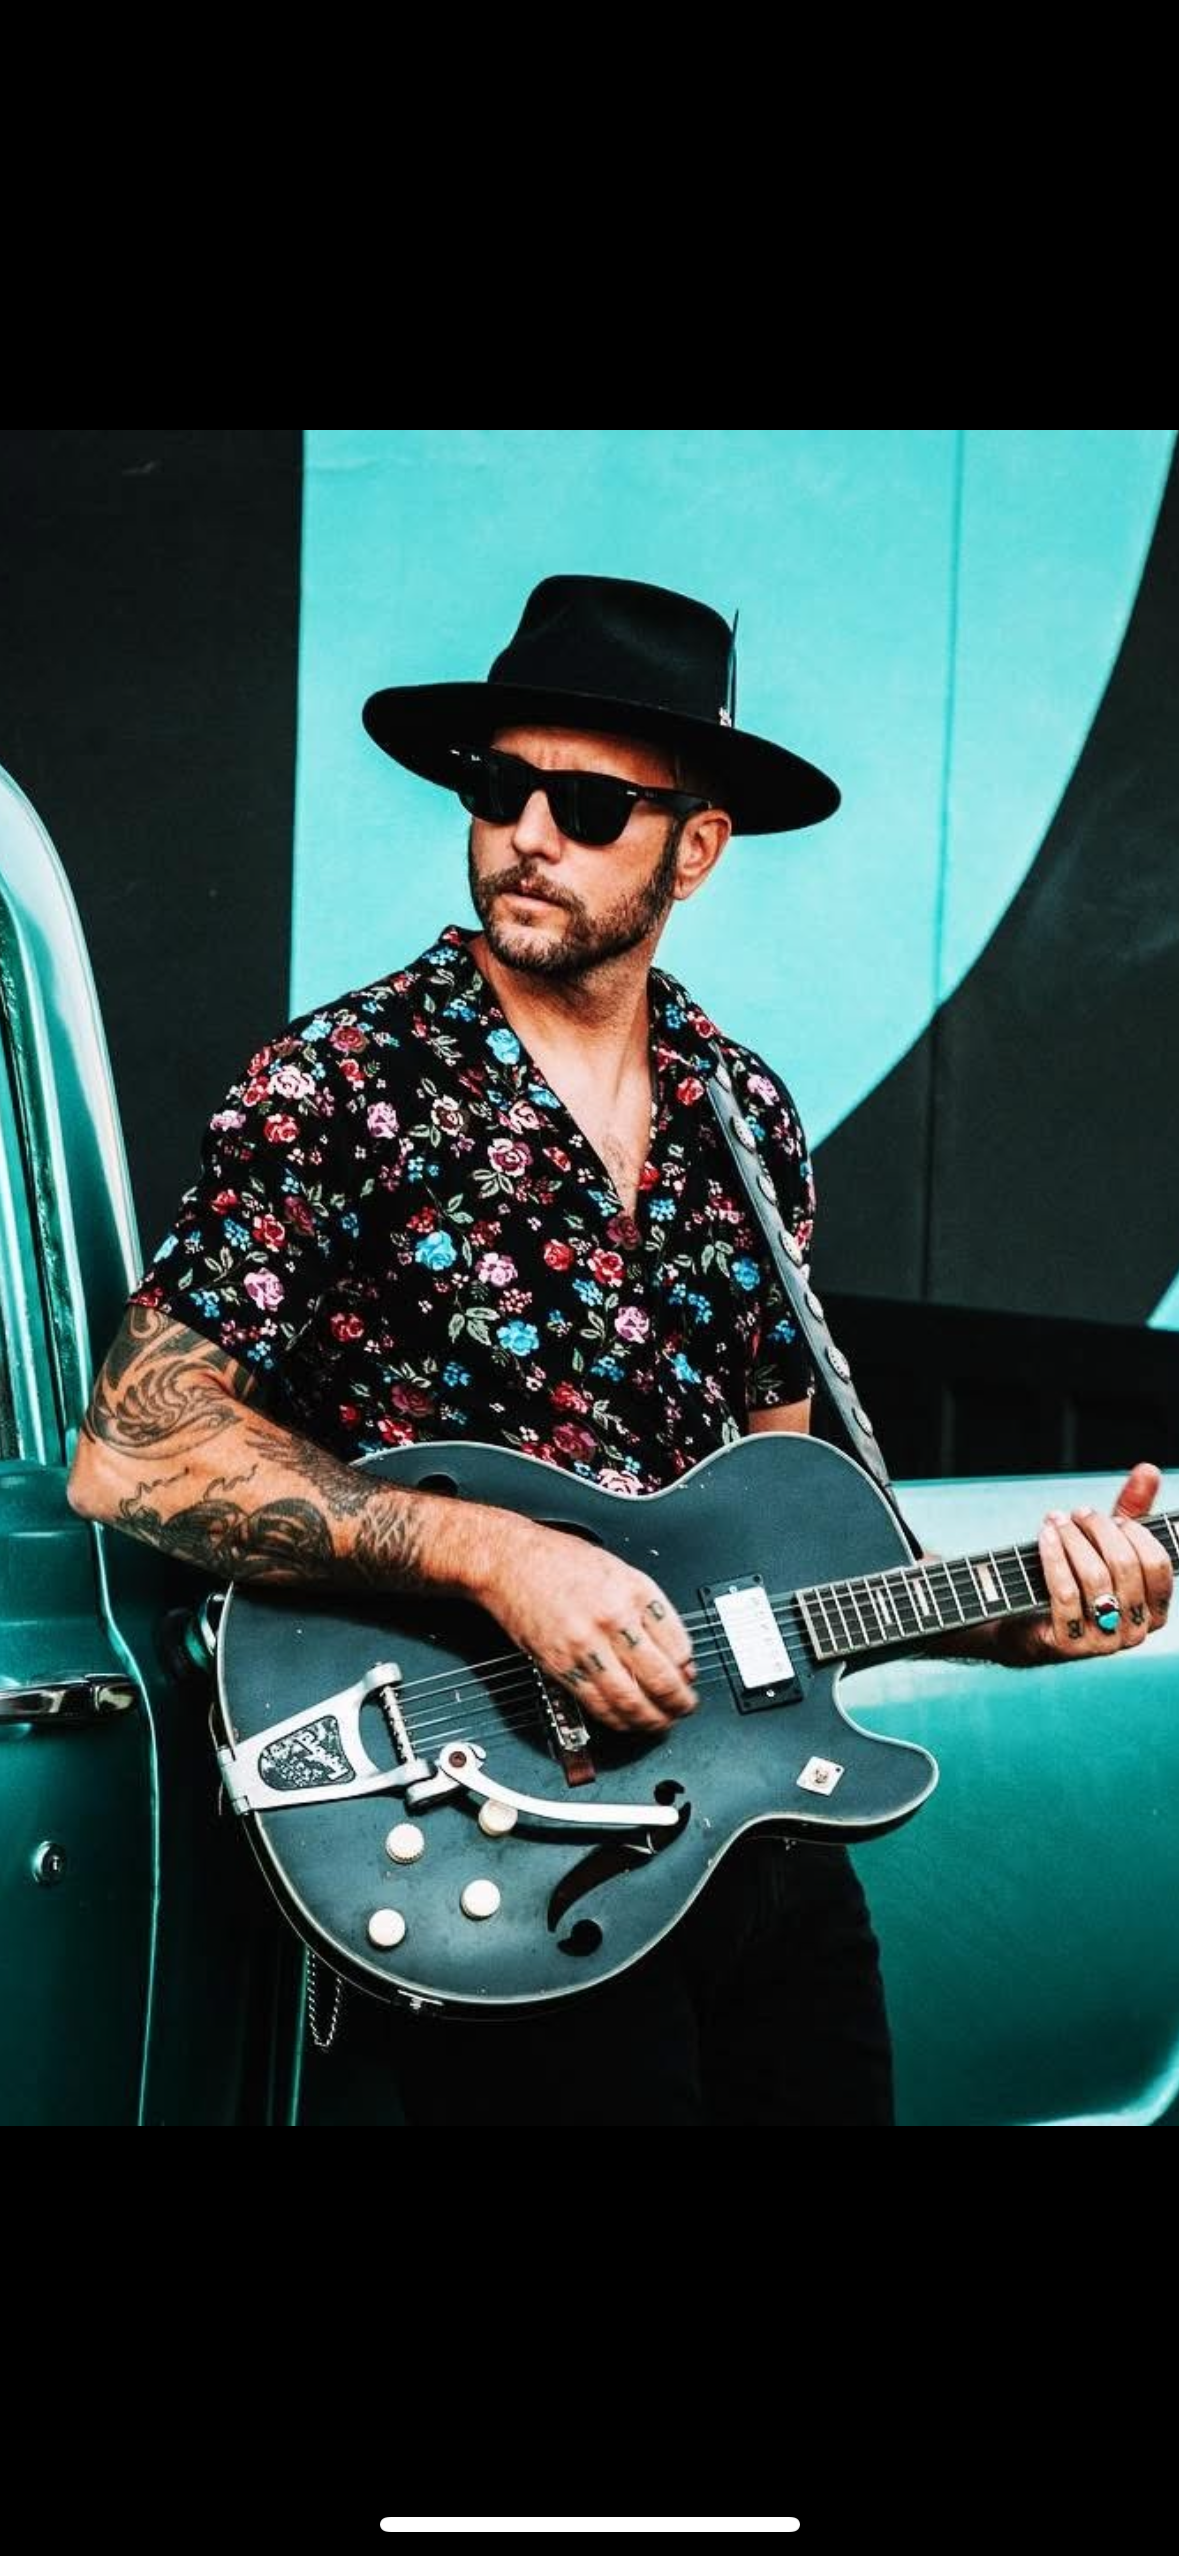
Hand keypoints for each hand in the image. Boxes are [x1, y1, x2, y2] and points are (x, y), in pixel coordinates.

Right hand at [475, 1513, 698, 1732]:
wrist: (511, 1561)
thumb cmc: (562, 1562)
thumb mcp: (620, 1571)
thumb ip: (649, 1611)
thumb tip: (675, 1653)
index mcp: (634, 1592)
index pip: (678, 1644)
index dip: (688, 1670)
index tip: (689, 1679)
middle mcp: (612, 1618)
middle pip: (659, 1677)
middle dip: (678, 1702)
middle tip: (684, 1709)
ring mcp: (585, 1644)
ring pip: (629, 1698)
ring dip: (651, 1719)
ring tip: (661, 1723)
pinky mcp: (560, 1664)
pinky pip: (596, 1703)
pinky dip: (617, 1719)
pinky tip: (628, 1721)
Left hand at [1003, 1461, 1172, 1665]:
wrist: (1024, 1619)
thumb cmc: (1075, 1577)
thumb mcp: (1106, 1544)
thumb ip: (1133, 1510)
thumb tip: (1149, 1470)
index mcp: (1155, 1610)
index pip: (1158, 1565)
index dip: (1136, 1534)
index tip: (1114, 1518)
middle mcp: (1136, 1630)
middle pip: (1124, 1566)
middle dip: (1099, 1530)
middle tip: (1079, 1512)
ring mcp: (1104, 1642)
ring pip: (1095, 1578)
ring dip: (1073, 1540)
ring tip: (1056, 1521)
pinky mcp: (1069, 1645)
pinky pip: (1065, 1593)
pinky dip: (1053, 1557)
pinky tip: (1044, 1536)